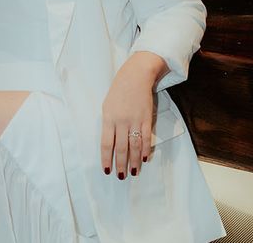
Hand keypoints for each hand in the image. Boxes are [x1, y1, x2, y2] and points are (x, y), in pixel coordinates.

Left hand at [100, 51, 166, 179]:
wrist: (135, 76)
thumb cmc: (118, 92)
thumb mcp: (107, 106)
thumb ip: (108, 124)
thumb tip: (110, 143)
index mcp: (108, 117)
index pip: (105, 143)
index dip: (106, 158)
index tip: (106, 170)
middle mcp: (121, 121)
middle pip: (120, 147)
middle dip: (120, 164)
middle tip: (120, 177)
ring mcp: (135, 120)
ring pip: (134, 146)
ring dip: (133, 161)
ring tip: (132, 173)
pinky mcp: (146, 118)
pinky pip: (146, 138)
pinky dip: (145, 150)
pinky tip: (143, 159)